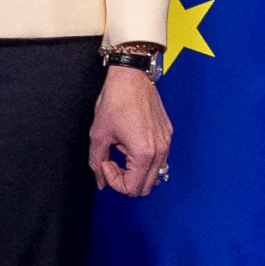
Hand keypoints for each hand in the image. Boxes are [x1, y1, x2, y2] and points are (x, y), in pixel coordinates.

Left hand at [88, 64, 171, 197]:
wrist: (131, 77)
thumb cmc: (116, 100)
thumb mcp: (99, 134)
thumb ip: (97, 162)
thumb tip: (101, 181)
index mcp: (144, 154)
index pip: (132, 188)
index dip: (113, 180)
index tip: (105, 162)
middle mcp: (160, 151)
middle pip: (145, 187)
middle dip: (125, 179)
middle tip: (111, 161)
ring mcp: (166, 143)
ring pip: (153, 174)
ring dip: (135, 169)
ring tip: (121, 150)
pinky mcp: (167, 134)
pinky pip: (159, 158)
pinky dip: (144, 158)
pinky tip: (130, 141)